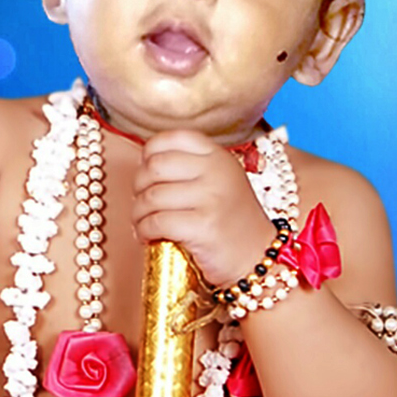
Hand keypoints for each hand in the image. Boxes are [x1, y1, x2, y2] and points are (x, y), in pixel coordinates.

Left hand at [130, 131, 274, 286]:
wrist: (258, 257)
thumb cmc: (232, 221)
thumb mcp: (220, 181)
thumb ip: (191, 167)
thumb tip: (144, 163)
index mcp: (219, 156)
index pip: (172, 138)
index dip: (150, 153)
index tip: (146, 171)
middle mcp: (216, 171)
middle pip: (155, 166)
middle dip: (138, 185)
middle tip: (141, 202)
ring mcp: (211, 198)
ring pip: (151, 196)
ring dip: (138, 213)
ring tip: (141, 223)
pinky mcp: (203, 226)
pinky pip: (156, 222)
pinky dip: (143, 230)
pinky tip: (147, 236)